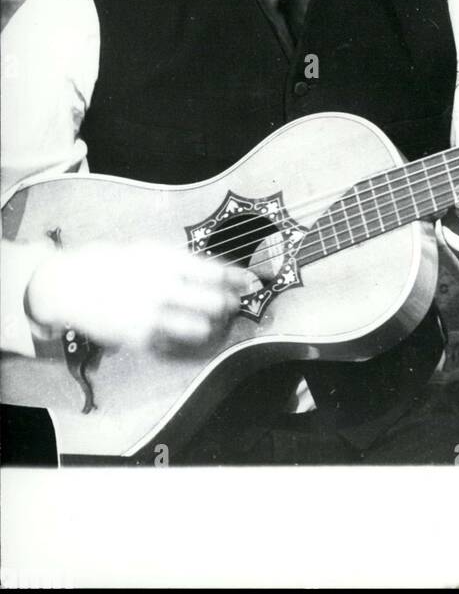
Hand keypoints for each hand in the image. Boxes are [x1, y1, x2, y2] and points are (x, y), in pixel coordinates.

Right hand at [25, 242, 250, 353]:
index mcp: (166, 260)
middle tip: (235, 304)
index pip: (215, 271)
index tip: (253, 282)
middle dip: (230, 304)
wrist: (70, 284)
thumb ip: (181, 262)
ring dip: (212, 325)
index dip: (238, 278)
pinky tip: (183, 332)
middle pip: (214, 301)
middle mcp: (162, 287)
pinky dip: (183, 338)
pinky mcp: (140, 337)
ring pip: (200, 327)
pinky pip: (174, 342)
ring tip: (212, 321)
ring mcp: (152, 314)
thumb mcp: (148, 251)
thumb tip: (218, 272)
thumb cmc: (114, 263)